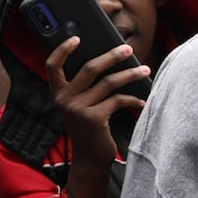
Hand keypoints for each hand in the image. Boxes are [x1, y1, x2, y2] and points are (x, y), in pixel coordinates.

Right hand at [47, 38, 148, 197]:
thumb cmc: (88, 128)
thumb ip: (83, 88)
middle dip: (112, 56)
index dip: (62, 49)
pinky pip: (118, 100)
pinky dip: (133, 99)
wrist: (89, 159)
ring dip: (130, 75)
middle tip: (128, 49)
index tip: (77, 38)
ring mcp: (78, 109)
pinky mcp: (94, 118)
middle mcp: (64, 99)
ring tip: (145, 71)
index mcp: (58, 93)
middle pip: (89, 68)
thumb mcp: (78, 106)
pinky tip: (142, 101)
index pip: (52, 66)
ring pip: (108, 82)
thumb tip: (107, 61)